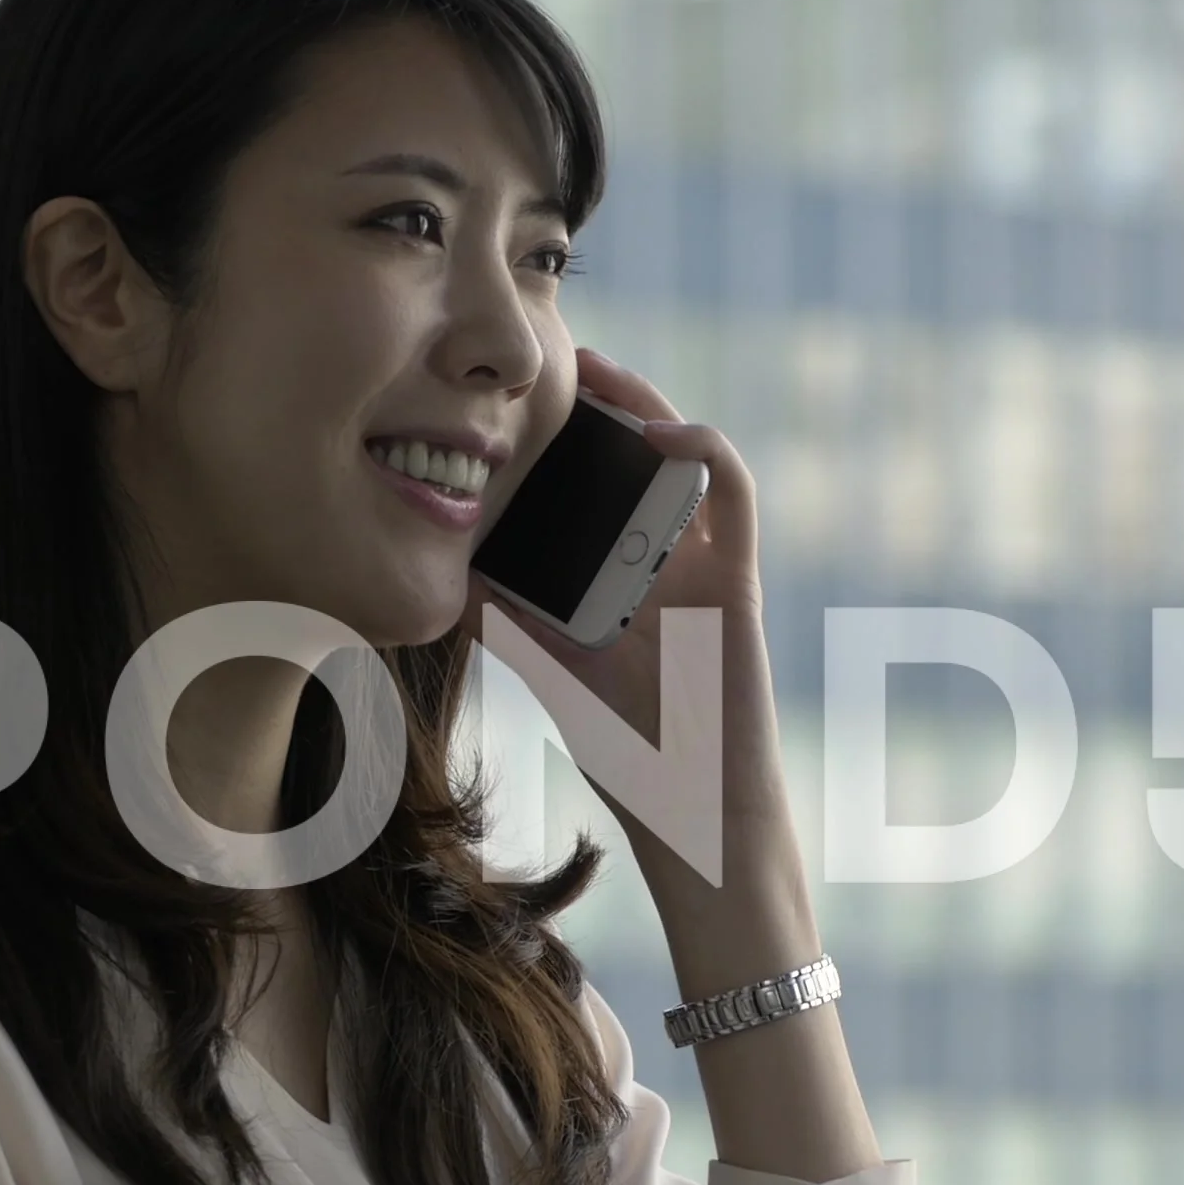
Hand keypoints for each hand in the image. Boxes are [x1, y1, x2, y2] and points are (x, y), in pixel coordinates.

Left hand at [460, 348, 797, 882]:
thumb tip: (445, 574)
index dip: (568, 436)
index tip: (512, 403)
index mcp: (630, 574)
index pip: (600, 482)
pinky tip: (653, 434)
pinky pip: (734, 493)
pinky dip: (701, 449)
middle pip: (640, 455)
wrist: (696, 818)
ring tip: (593, 373)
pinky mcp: (738, 579)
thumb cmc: (635, 758)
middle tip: (548, 366)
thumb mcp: (554, 672)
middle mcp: (673, 559)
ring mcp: (709, 564)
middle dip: (600, 404)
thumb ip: (512, 622)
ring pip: (688, 454)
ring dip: (645, 405)